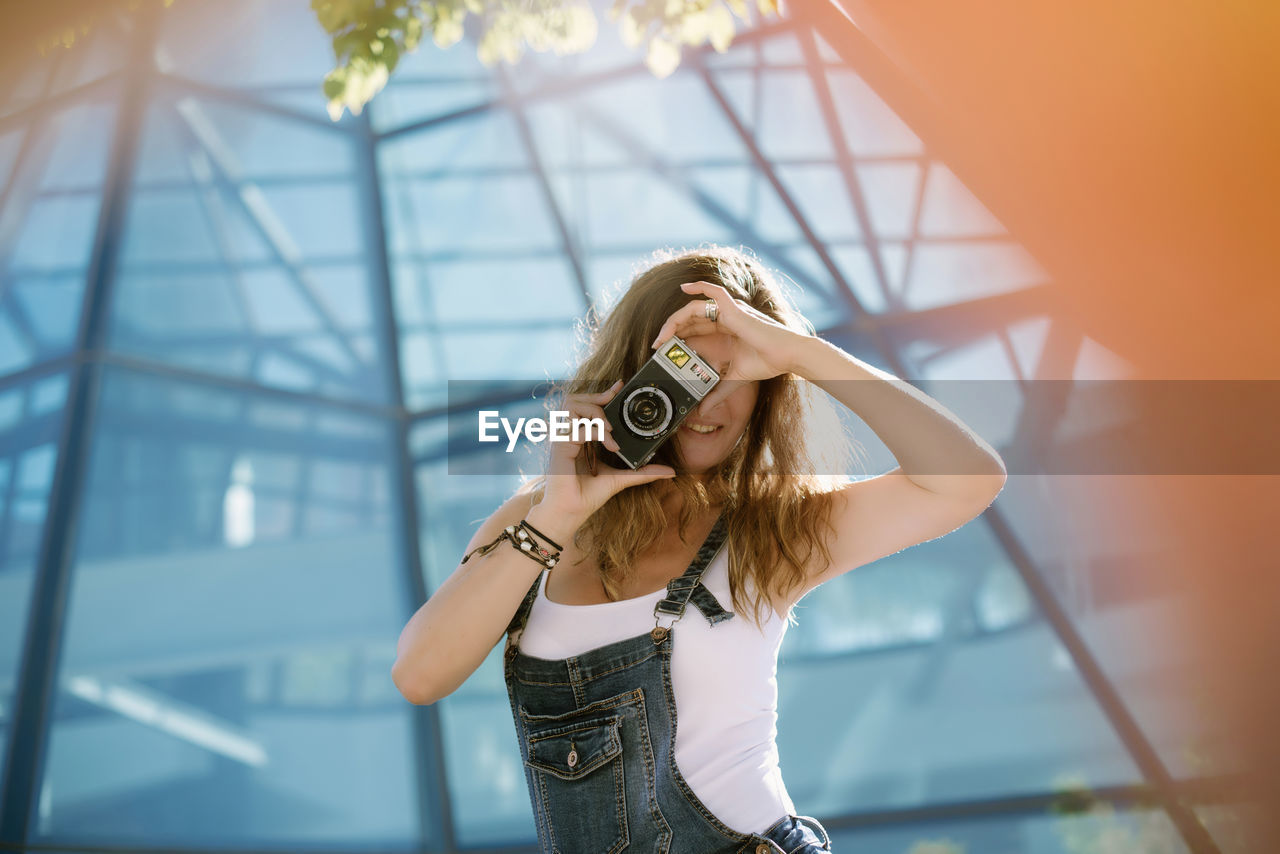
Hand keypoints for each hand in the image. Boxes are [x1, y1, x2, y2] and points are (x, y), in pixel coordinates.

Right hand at [540, 380, 676, 522]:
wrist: (571, 513)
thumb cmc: (587, 496)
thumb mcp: (621, 479)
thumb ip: (643, 472)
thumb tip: (670, 471)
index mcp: (578, 437)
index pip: (585, 406)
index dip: (601, 393)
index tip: (619, 386)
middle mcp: (568, 435)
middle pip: (575, 399)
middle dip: (597, 397)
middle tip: (614, 401)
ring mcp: (562, 440)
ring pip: (572, 406)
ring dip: (595, 412)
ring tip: (610, 428)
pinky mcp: (560, 448)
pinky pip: (578, 428)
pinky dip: (597, 432)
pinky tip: (610, 444)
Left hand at [650, 281, 810, 410]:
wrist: (785, 357)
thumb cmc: (766, 363)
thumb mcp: (734, 380)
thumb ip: (717, 393)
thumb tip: (703, 410)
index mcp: (724, 333)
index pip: (694, 330)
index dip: (677, 338)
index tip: (663, 351)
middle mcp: (724, 319)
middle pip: (689, 320)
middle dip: (671, 331)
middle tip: (658, 345)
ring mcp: (728, 312)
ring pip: (693, 308)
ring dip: (675, 320)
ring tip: (663, 335)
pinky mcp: (733, 308)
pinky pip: (713, 291)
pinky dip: (699, 286)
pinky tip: (684, 286)